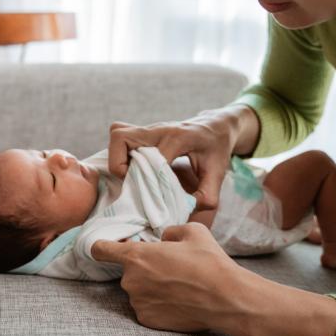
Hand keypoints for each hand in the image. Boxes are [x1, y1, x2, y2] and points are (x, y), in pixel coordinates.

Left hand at [91, 223, 247, 333]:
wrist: (226, 298)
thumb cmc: (209, 262)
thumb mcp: (192, 231)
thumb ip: (170, 231)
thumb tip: (164, 239)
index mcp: (136, 256)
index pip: (100, 250)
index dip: (102, 247)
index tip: (105, 249)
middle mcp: (130, 280)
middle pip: (128, 272)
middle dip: (144, 270)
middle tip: (169, 269)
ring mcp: (137, 302)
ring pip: (138, 291)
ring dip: (151, 288)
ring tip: (179, 287)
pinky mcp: (147, 320)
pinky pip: (146, 308)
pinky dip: (158, 305)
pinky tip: (178, 302)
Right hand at [108, 111, 236, 209]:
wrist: (215, 126)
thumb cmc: (216, 148)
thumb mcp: (218, 173)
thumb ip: (207, 195)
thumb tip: (184, 209)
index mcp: (179, 137)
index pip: (154, 158)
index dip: (152, 181)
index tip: (159, 197)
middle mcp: (159, 129)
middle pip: (122, 139)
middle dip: (122, 167)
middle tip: (137, 185)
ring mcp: (148, 128)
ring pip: (118, 136)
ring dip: (118, 159)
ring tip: (132, 176)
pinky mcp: (141, 131)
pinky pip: (119, 137)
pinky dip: (119, 154)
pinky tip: (133, 168)